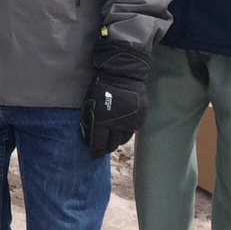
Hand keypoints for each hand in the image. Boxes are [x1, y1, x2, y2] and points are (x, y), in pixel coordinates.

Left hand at [80, 41, 150, 157]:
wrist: (123, 74)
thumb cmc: (101, 86)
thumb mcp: (91, 103)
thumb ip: (92, 119)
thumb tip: (90, 134)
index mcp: (102, 121)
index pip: (99, 144)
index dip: (96, 152)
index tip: (93, 155)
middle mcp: (117, 125)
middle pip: (112, 145)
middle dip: (106, 148)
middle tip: (103, 148)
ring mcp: (130, 122)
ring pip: (123, 140)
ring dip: (116, 141)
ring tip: (112, 140)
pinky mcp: (140, 118)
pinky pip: (133, 131)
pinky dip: (126, 132)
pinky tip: (122, 130)